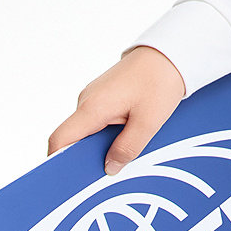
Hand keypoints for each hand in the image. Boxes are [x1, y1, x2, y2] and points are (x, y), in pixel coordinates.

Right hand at [47, 45, 186, 175]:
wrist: (172, 52)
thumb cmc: (161, 80)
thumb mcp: (149, 121)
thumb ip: (127, 148)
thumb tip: (109, 168)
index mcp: (92, 107)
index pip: (60, 139)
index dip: (59, 161)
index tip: (69, 178)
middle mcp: (87, 100)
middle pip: (75, 137)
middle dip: (88, 156)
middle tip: (107, 171)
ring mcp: (95, 96)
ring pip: (89, 129)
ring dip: (103, 142)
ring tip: (125, 151)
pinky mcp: (106, 94)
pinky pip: (100, 118)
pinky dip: (110, 130)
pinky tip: (129, 135)